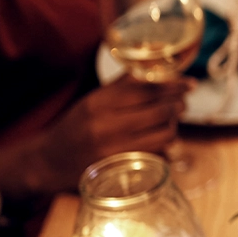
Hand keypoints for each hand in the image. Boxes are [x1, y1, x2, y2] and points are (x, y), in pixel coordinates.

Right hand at [0, 76, 188, 197]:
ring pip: (164, 133)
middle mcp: (106, 124)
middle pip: (159, 110)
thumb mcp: (93, 101)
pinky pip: (158, 153)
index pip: (146, 88)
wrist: (49, 162)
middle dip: (177, 105)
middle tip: (182, 103)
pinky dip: (165, 145)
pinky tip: (163, 140)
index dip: (173, 85)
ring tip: (171, 121)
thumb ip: (122, 85)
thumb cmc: (76, 127)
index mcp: (99, 102)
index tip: (188, 84)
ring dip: (173, 126)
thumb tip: (154, 68)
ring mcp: (115, 148)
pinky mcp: (123, 167)